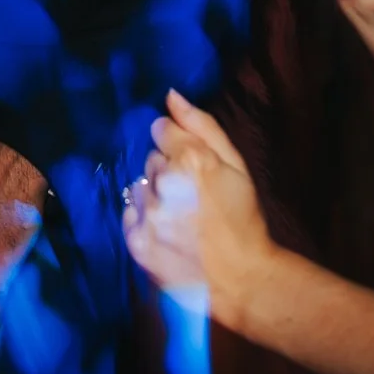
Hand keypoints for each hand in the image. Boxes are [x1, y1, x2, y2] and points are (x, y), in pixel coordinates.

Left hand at [122, 91, 278, 329]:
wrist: (242, 278)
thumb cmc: (244, 219)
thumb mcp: (236, 164)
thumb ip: (202, 126)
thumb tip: (171, 95)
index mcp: (191, 159)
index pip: (160, 130)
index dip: (177, 146)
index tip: (191, 165)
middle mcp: (164, 183)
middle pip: (151, 160)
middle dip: (168, 172)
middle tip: (192, 196)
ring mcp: (148, 215)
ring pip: (140, 187)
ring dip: (156, 197)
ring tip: (181, 218)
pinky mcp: (136, 242)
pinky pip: (130, 214)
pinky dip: (144, 220)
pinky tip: (167, 231)